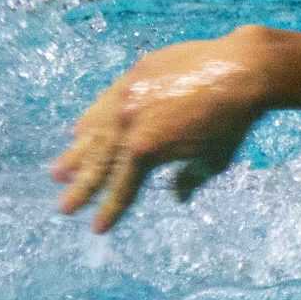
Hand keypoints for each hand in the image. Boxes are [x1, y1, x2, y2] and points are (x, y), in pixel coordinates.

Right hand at [51, 28, 276, 232]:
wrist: (241, 70)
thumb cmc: (232, 121)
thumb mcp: (213, 159)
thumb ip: (189, 179)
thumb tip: (178, 197)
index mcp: (145, 150)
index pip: (122, 188)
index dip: (110, 210)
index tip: (97, 228)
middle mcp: (127, 125)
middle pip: (98, 164)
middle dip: (81, 189)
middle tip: (64, 208)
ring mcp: (126, 98)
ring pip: (93, 132)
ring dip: (76, 155)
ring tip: (59, 173)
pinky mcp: (132, 76)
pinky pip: (104, 102)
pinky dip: (91, 119)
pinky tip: (78, 132)